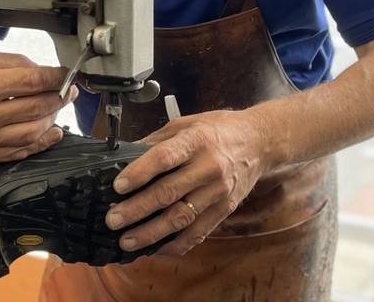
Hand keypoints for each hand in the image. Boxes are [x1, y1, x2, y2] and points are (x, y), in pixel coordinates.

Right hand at [0, 49, 76, 164]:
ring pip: (31, 133)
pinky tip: (51, 132)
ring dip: (52, 119)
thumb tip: (44, 71)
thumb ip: (14, 63)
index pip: (31, 82)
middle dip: (59, 97)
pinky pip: (18, 153)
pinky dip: (40, 144)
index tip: (66, 74)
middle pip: (35, 108)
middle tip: (68, 90)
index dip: (55, 78)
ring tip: (58, 107)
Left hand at [105, 109, 269, 255]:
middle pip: (169, 192)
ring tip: (127, 241)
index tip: (117, 187)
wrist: (260, 142)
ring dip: (152, 233)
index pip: (164, 158)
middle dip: (137, 209)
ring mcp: (218, 192)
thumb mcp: (186, 124)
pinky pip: (198, 232)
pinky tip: (156, 250)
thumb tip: (123, 157)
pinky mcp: (225, 209)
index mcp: (196, 141)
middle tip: (112, 220)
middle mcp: (208, 168)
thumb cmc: (217, 130)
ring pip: (181, 218)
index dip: (139, 173)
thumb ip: (156, 141)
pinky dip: (176, 245)